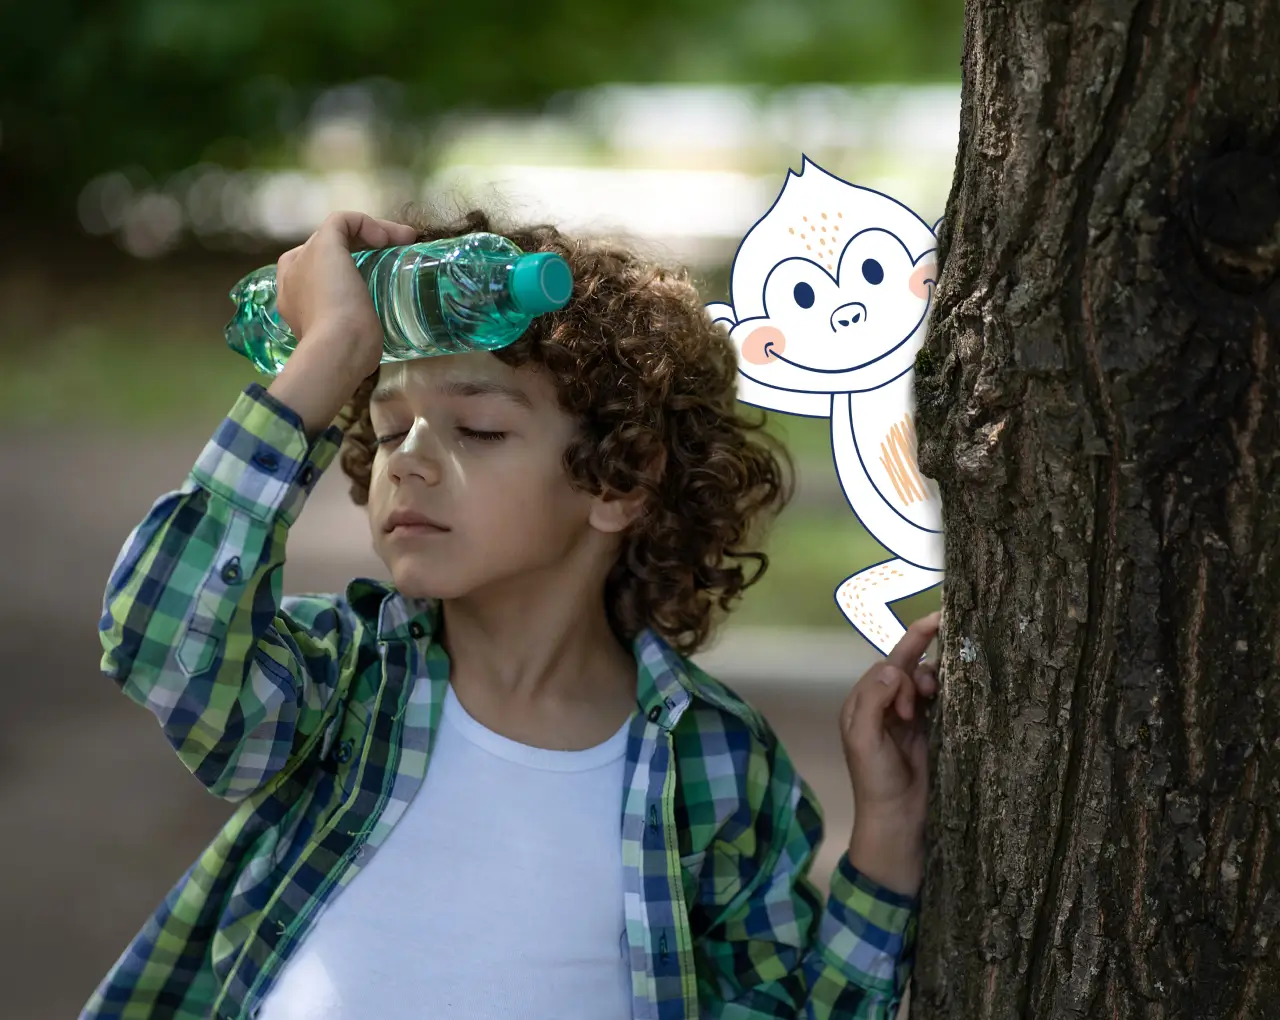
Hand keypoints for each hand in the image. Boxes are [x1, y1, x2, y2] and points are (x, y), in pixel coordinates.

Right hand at [268, 212, 418, 436]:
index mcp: (291, 300)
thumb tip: (366, 361)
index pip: (313, 275)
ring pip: (336, 233)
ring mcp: (304, 259)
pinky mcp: (324, 247)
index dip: (344, 272)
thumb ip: (348, 342)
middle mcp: (291, 275)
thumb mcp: (346, 347)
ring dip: (371, 234)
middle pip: (323, 252)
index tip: (376, 281)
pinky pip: (343, 220)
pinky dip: (369, 223)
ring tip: (401, 244)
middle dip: (357, 250)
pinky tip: (394, 240)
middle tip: (391, 260)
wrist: (335, 352)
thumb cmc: (344, 359)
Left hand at [840, 611, 940, 895]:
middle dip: (922, 665)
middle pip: (909, 668)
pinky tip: (960, 696)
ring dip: (935, 683)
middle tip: (927, 692)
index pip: (888, 664)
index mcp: (864, 703)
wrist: (898, 824)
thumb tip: (893, 666)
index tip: (938, 620)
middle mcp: (886, 706)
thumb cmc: (875, 781)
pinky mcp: (934, 734)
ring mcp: (912, 720)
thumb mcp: (863, 739)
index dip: (910, 646)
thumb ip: (873, 699)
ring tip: (933, 702)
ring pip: (929, 684)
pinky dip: (951, 696)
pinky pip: (945, 704)